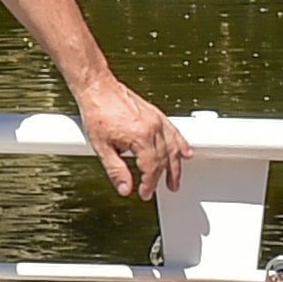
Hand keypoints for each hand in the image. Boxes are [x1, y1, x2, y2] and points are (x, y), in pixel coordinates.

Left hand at [76, 75, 188, 197]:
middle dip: (162, 177)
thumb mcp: (101, 147)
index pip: (151, 168)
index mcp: (139, 137)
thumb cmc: (97, 112)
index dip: (149, 184)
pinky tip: (185, 152)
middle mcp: (152, 128)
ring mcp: (156, 120)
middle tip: (161, 189)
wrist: (97, 88)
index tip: (145, 193)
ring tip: (175, 179)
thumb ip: (115, 170)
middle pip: (164, 159)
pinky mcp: (156, 113)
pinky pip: (174, 131)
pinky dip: (181, 144)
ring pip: (173, 146)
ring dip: (176, 165)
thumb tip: (125, 188)